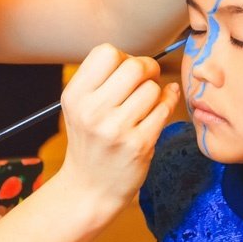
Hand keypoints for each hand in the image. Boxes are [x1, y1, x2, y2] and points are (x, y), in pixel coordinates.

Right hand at [58, 44, 179, 213]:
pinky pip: (164, 110)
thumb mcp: (79, 108)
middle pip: (134, 66)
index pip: (106, 52)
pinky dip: (167, 104)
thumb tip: (145, 60)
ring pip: (152, 88)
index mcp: (75, 96)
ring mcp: (116, 129)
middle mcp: (92, 111)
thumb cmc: (90, 141)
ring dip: (155, 92)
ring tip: (146, 105)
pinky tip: (161, 107)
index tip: (126, 71)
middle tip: (147, 79)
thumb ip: (102, 80)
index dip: (123, 57)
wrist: (89, 188)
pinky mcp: (139, 145)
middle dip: (147, 69)